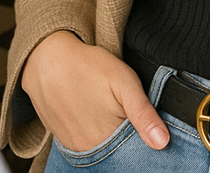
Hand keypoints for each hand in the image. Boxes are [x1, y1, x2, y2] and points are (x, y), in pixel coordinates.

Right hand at [21, 31, 169, 151]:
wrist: (46, 59)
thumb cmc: (87, 66)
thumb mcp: (124, 82)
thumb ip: (144, 113)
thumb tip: (162, 142)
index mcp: (106, 139)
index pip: (135, 149)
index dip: (143, 134)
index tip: (141, 117)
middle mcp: (87, 149)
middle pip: (118, 149)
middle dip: (126, 133)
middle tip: (118, 104)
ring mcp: (73, 146)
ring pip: (102, 146)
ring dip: (109, 132)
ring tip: (105, 105)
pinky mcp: (62, 139)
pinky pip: (85, 141)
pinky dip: (94, 131)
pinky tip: (93, 111)